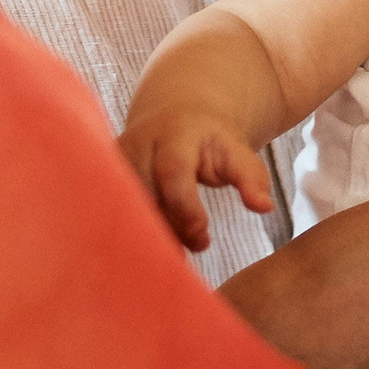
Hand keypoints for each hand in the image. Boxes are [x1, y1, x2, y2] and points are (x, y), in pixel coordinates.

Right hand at [120, 108, 273, 253]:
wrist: (176, 116)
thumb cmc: (212, 142)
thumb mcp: (236, 152)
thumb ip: (252, 178)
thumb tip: (265, 207)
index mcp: (173, 134)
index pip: (173, 171)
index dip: (185, 208)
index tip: (203, 238)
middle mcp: (138, 143)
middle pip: (146, 194)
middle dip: (167, 229)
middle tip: (191, 252)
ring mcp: (116, 158)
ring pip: (125, 206)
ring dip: (149, 234)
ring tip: (175, 253)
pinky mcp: (103, 174)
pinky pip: (113, 209)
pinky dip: (132, 231)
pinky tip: (151, 249)